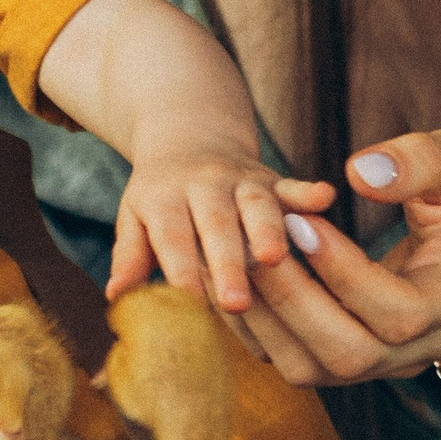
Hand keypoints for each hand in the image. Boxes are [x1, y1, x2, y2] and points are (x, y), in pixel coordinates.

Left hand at [108, 143, 337, 313]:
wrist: (187, 135)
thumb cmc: (158, 194)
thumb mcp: (135, 217)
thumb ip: (130, 255)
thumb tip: (115, 294)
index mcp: (164, 198)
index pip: (172, 238)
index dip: (181, 269)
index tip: (188, 304)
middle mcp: (203, 185)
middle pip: (215, 225)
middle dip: (226, 263)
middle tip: (234, 303)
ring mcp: (240, 178)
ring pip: (256, 204)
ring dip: (267, 230)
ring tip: (274, 259)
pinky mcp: (271, 177)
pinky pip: (291, 182)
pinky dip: (307, 191)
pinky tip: (325, 198)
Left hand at [242, 128, 440, 388]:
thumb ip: (424, 160)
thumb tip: (359, 170)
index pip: (401, 312)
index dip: (346, 275)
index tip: (302, 220)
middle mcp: (425, 343)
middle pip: (352, 354)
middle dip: (293, 299)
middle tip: (257, 239)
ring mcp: (388, 361)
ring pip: (315, 369)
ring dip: (267, 315)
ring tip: (239, 253)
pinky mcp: (355, 360)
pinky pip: (298, 361)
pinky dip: (262, 323)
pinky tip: (243, 273)